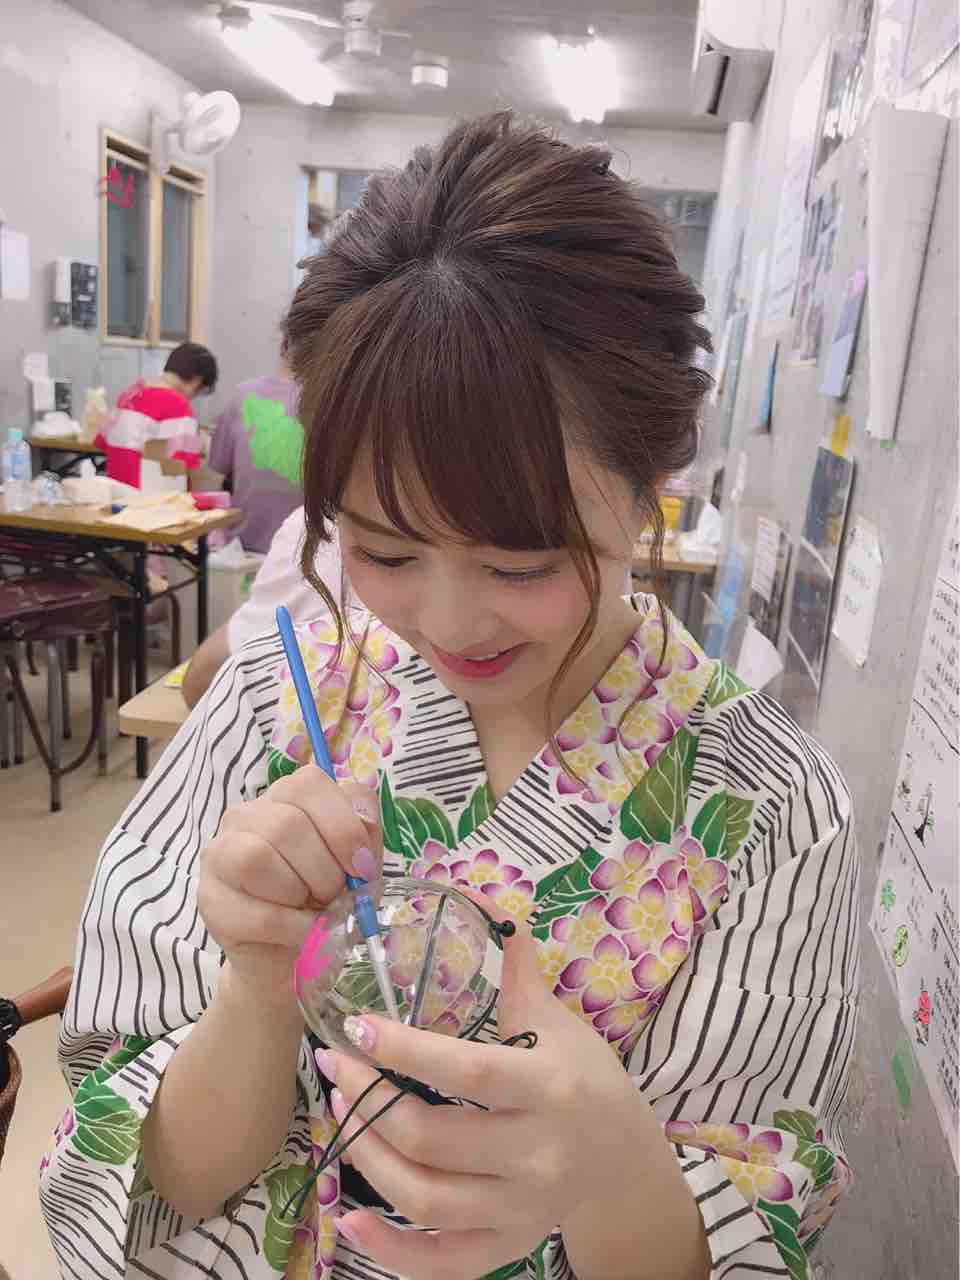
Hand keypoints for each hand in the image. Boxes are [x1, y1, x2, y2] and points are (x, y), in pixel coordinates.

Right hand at [198, 765, 380, 1006]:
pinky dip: (294, 927)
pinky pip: (256, 910)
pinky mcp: (210, 901)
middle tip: (332, 895)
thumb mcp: (360, 863)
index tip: (361, 866)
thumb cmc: (326, 900)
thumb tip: (363, 817)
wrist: (296, 959)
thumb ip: (365, 830)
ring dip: (300, 893)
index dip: (342, 826)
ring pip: (257, 857)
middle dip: (324, 870)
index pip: (308, 784)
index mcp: (284, 798)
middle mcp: (244, 817)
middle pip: (286, 824)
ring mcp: (218, 856)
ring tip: (311, 908)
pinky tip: (303, 933)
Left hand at [319, 923, 655, 1279]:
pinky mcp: (507, 1246)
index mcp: (548, 1090)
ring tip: (338, 1109)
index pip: (467, 1074)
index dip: (406, 1053)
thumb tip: (483, 897)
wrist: (624, 1157)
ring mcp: (520, 1209)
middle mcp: (537, 1155)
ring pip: (424, 1197)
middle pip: (432, 1138)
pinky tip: (350, 1217)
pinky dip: (390, 1248)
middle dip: (369, 1099)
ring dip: (366, 1154)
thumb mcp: (557, 1021)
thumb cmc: (583, 1075)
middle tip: (335, 1063)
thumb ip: (518, 967)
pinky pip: (440, 1262)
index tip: (357, 1027)